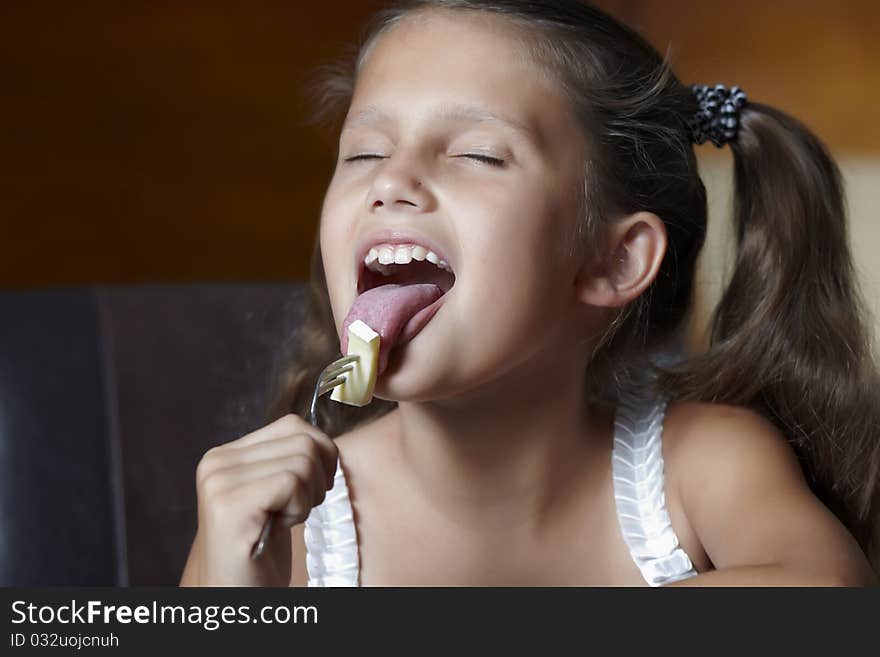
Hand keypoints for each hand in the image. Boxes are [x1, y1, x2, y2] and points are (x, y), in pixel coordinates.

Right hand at [193, 413, 337, 585]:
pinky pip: (291, 483)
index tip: (312, 488)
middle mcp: (216, 461)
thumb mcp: (275, 493)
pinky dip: (299, 508)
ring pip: (303, 460)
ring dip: (307, 496)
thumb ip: (288, 459)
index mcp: (226, 454)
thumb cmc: (261, 549)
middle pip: (303, 440)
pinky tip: (278, 527)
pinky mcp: (229, 505)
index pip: (293, 424)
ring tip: (282, 519)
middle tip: (296, 509)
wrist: (236, 594)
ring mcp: (219, 481)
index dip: (320, 454)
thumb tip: (323, 440)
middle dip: (317, 477)